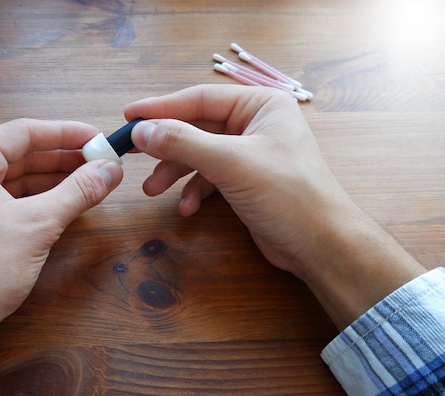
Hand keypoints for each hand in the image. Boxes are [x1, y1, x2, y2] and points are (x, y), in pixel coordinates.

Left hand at [0, 119, 122, 395]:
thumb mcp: (37, 226)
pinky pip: (8, 199)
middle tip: (101, 162)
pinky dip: (38, 199)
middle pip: (20, 154)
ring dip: (53, 180)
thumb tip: (110, 169)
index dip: (66, 134)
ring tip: (91, 180)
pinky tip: (65, 201)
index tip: (99, 138)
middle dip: (63, 159)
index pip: (23, 133)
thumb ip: (77, 192)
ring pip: (16, 178)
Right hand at [125, 84, 424, 328]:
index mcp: (260, 104)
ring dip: (175, 172)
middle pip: (196, 127)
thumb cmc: (285, 193)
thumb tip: (140, 130)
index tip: (128, 116)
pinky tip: (186, 208)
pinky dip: (195, 191)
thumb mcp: (230, 162)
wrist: (319, 244)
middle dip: (166, 146)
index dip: (160, 108)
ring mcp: (250, 153)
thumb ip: (183, 143)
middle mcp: (255, 123)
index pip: (199, 99)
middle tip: (131, 156)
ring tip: (152, 190)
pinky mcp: (246, 181)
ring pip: (199, 155)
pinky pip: (210, 178)